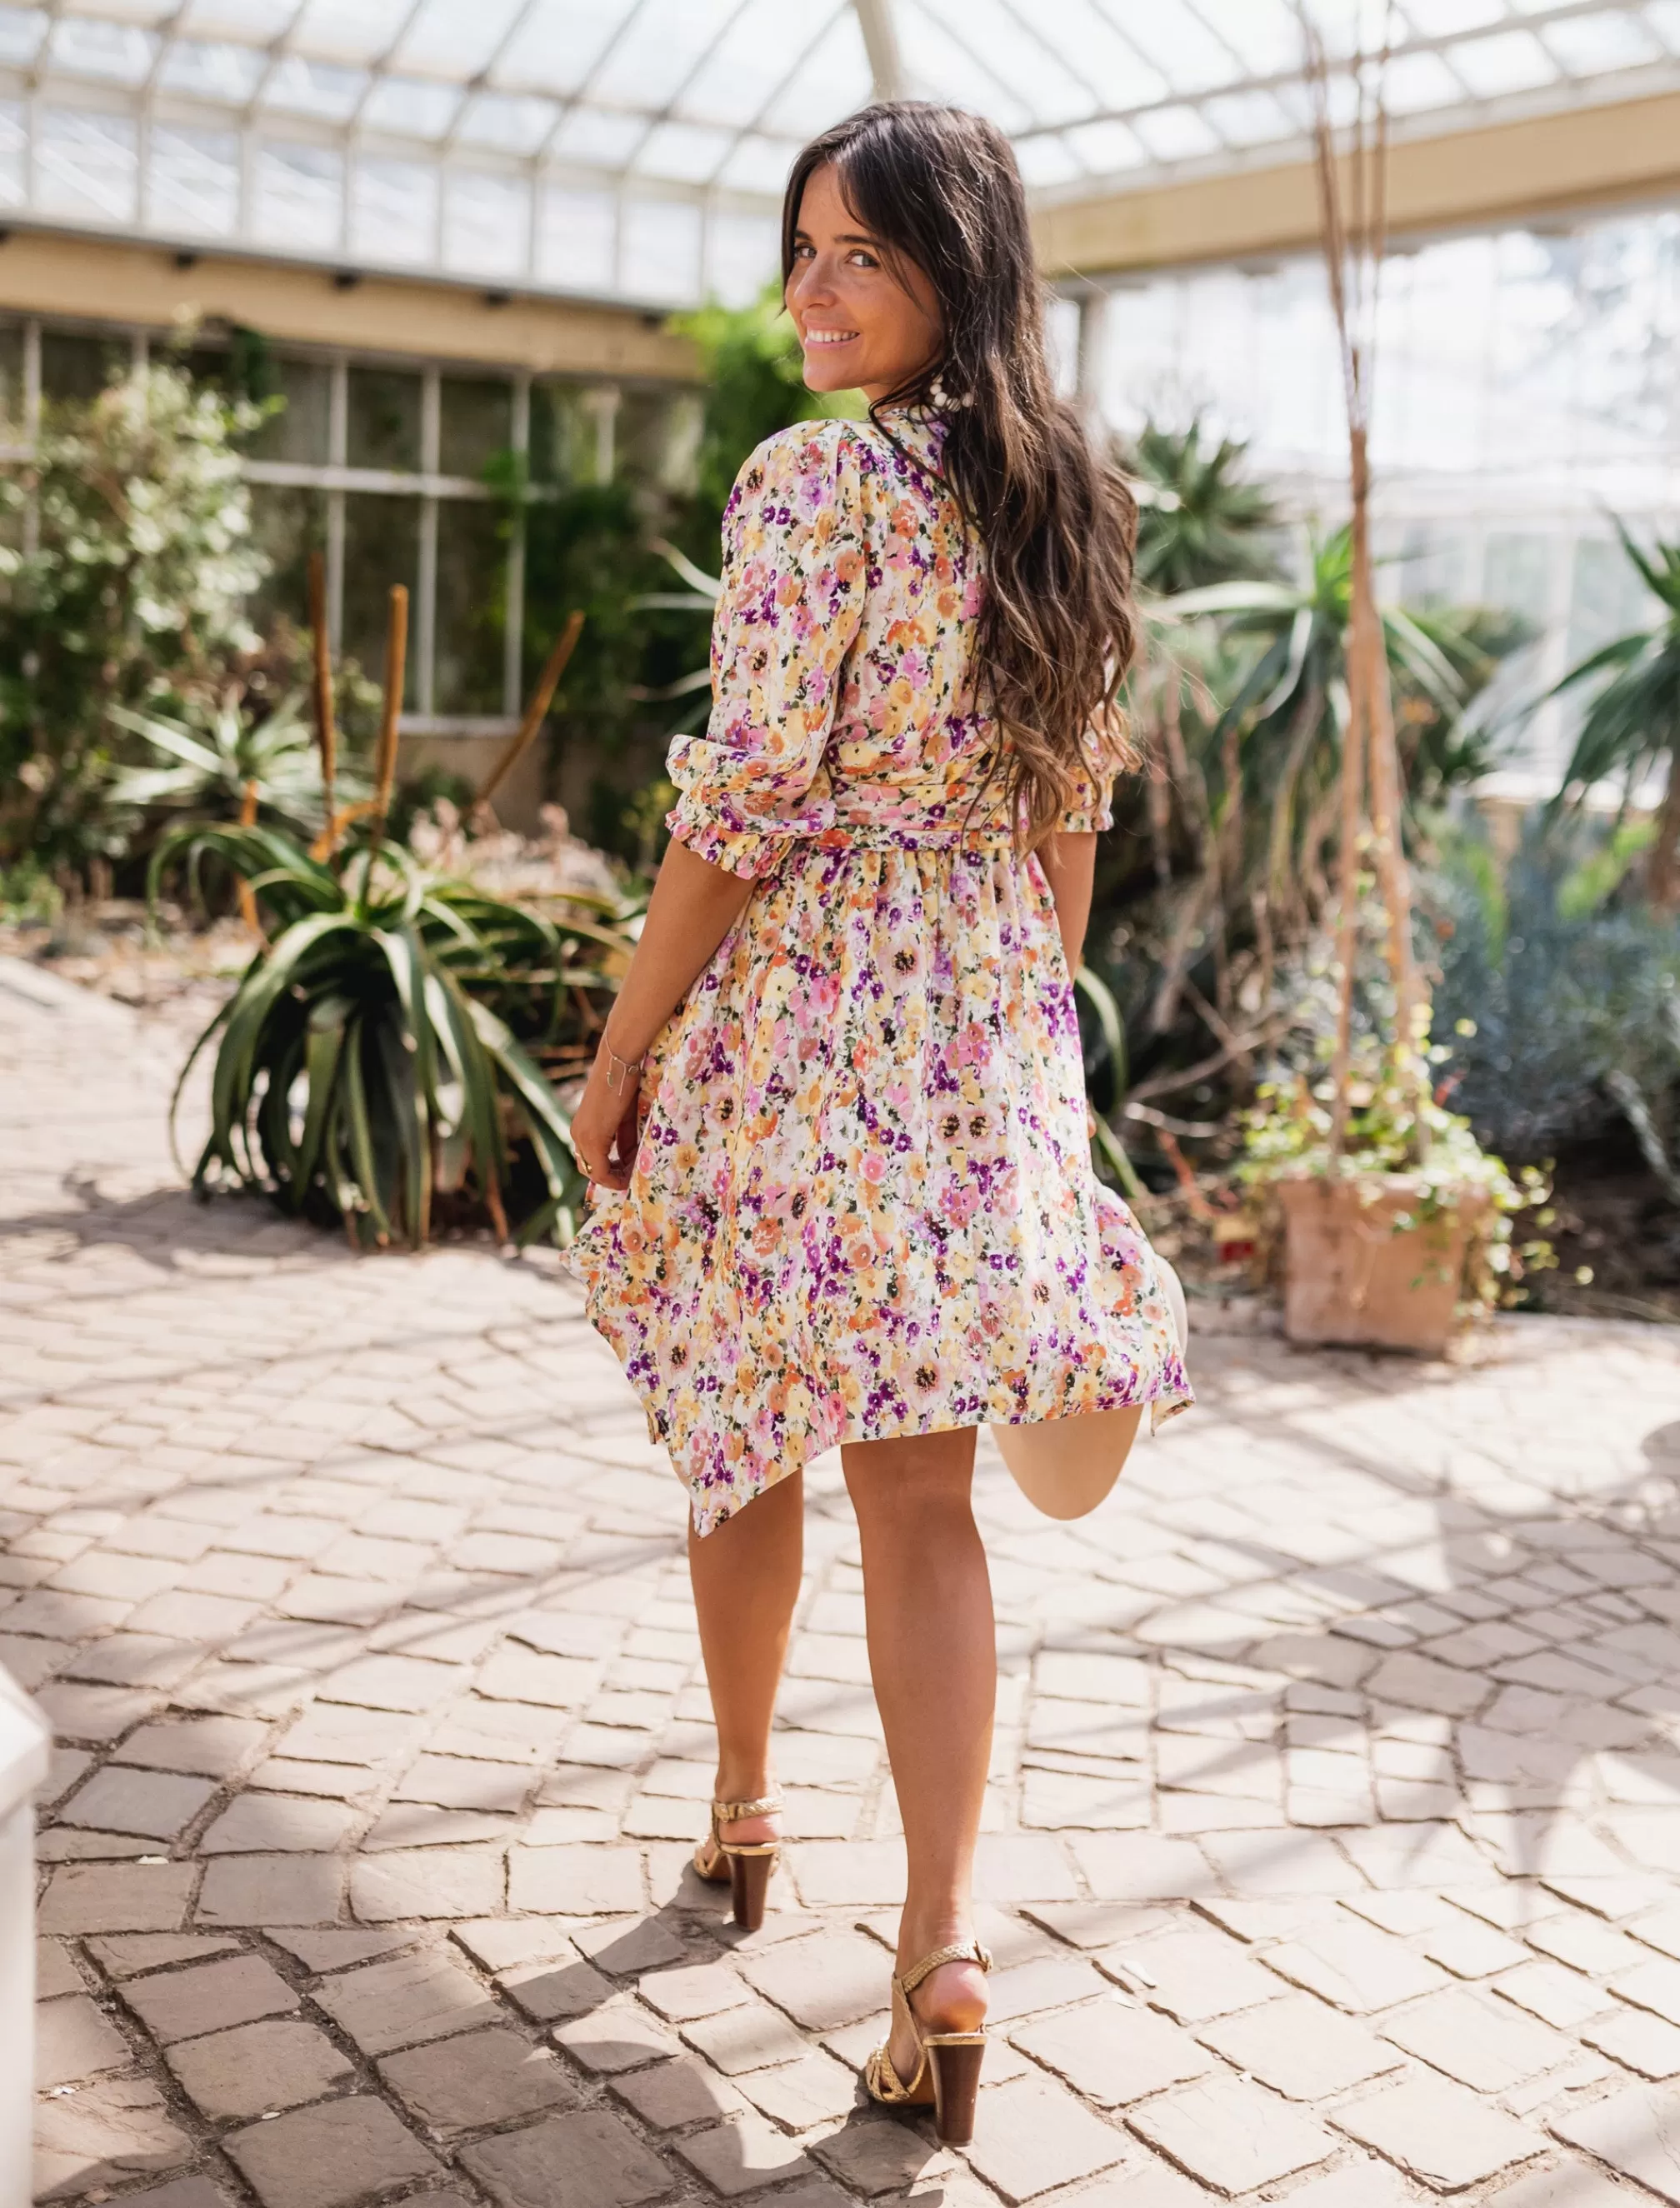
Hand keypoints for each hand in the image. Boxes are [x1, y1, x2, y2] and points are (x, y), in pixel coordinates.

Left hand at [568, 1044, 642, 1190]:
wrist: (619, 1063)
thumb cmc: (624, 1084)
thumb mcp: (625, 1119)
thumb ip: (625, 1141)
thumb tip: (628, 1161)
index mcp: (582, 1128)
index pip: (590, 1161)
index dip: (610, 1171)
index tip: (630, 1172)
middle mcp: (577, 1134)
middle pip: (589, 1170)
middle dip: (611, 1177)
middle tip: (632, 1176)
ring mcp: (581, 1137)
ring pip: (593, 1172)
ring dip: (614, 1177)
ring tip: (634, 1174)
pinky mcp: (591, 1137)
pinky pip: (599, 1170)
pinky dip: (614, 1176)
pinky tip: (630, 1173)